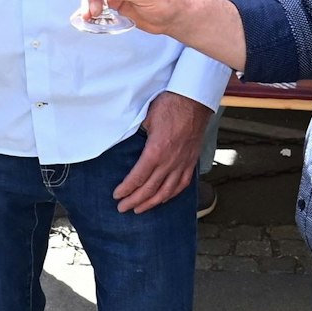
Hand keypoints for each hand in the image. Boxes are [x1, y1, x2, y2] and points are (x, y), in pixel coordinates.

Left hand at [113, 91, 210, 213]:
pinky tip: (163, 199)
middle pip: (150, 189)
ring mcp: (182, 163)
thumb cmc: (170, 105)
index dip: (126, 189)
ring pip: (166, 191)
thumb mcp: (146, 119)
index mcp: (156, 151)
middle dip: (134, 201)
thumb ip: (137, 135)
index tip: (117, 196)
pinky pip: (182, 184)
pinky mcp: (191, 161)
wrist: (194, 100)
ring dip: (151, 203)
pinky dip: (171, 194)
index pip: (138, 177)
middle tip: (122, 208)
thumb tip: (125, 142)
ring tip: (139, 209)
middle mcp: (170, 162)